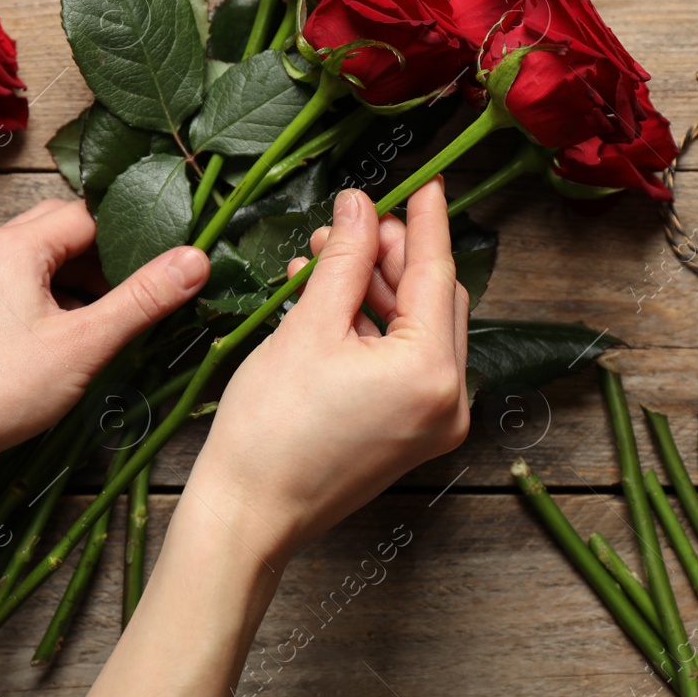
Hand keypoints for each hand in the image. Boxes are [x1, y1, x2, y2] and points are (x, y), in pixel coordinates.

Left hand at [0, 197, 209, 472]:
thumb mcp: (83, 344)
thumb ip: (142, 299)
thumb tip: (196, 258)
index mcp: (13, 245)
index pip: (88, 214)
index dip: (132, 236)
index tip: (166, 265)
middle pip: (61, 229)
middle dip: (105, 256)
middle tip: (141, 292)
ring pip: (38, 259)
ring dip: (78, 281)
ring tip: (108, 321)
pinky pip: (16, 284)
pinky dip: (49, 299)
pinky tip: (66, 338)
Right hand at [188, 179, 469, 565]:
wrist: (248, 515)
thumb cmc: (271, 430)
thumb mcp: (309, 327)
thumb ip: (344, 260)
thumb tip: (359, 206)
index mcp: (433, 373)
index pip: (437, 274)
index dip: (425, 221)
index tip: (424, 181)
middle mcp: (449, 400)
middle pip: (433, 301)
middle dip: (390, 256)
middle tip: (349, 223)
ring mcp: (432, 422)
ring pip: (416, 330)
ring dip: (375, 289)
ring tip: (322, 257)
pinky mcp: (409, 434)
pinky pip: (403, 362)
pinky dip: (371, 328)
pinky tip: (327, 300)